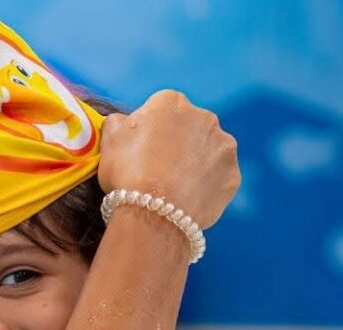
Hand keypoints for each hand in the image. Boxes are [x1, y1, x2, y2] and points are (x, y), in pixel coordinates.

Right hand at [98, 90, 239, 228]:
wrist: (155, 213)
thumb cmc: (128, 173)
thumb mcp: (109, 141)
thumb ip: (117, 124)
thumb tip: (122, 122)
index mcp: (171, 103)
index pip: (159, 110)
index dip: (147, 132)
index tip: (137, 152)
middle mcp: (204, 117)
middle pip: (187, 128)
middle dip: (175, 144)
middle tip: (155, 172)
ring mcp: (223, 147)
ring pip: (206, 152)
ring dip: (194, 163)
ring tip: (172, 188)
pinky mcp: (232, 175)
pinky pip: (217, 178)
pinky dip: (205, 186)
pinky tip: (187, 200)